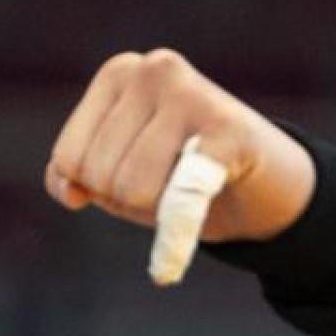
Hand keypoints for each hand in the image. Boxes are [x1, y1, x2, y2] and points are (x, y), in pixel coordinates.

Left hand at [44, 49, 315, 244]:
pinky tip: (168, 266)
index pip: (68, 159)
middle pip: (100, 175)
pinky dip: (174, 241)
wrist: (267, 181)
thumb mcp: (115, 167)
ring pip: (132, 189)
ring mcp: (193, 94)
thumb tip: (73, 191)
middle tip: (171, 183)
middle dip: (130, 197)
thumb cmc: (179, 170)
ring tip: (188, 188)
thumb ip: (71, 174)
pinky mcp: (230, 130)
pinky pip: (181, 198)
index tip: (137, 172)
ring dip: (157, 210)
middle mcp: (154, 69)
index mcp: (120, 72)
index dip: (97, 188)